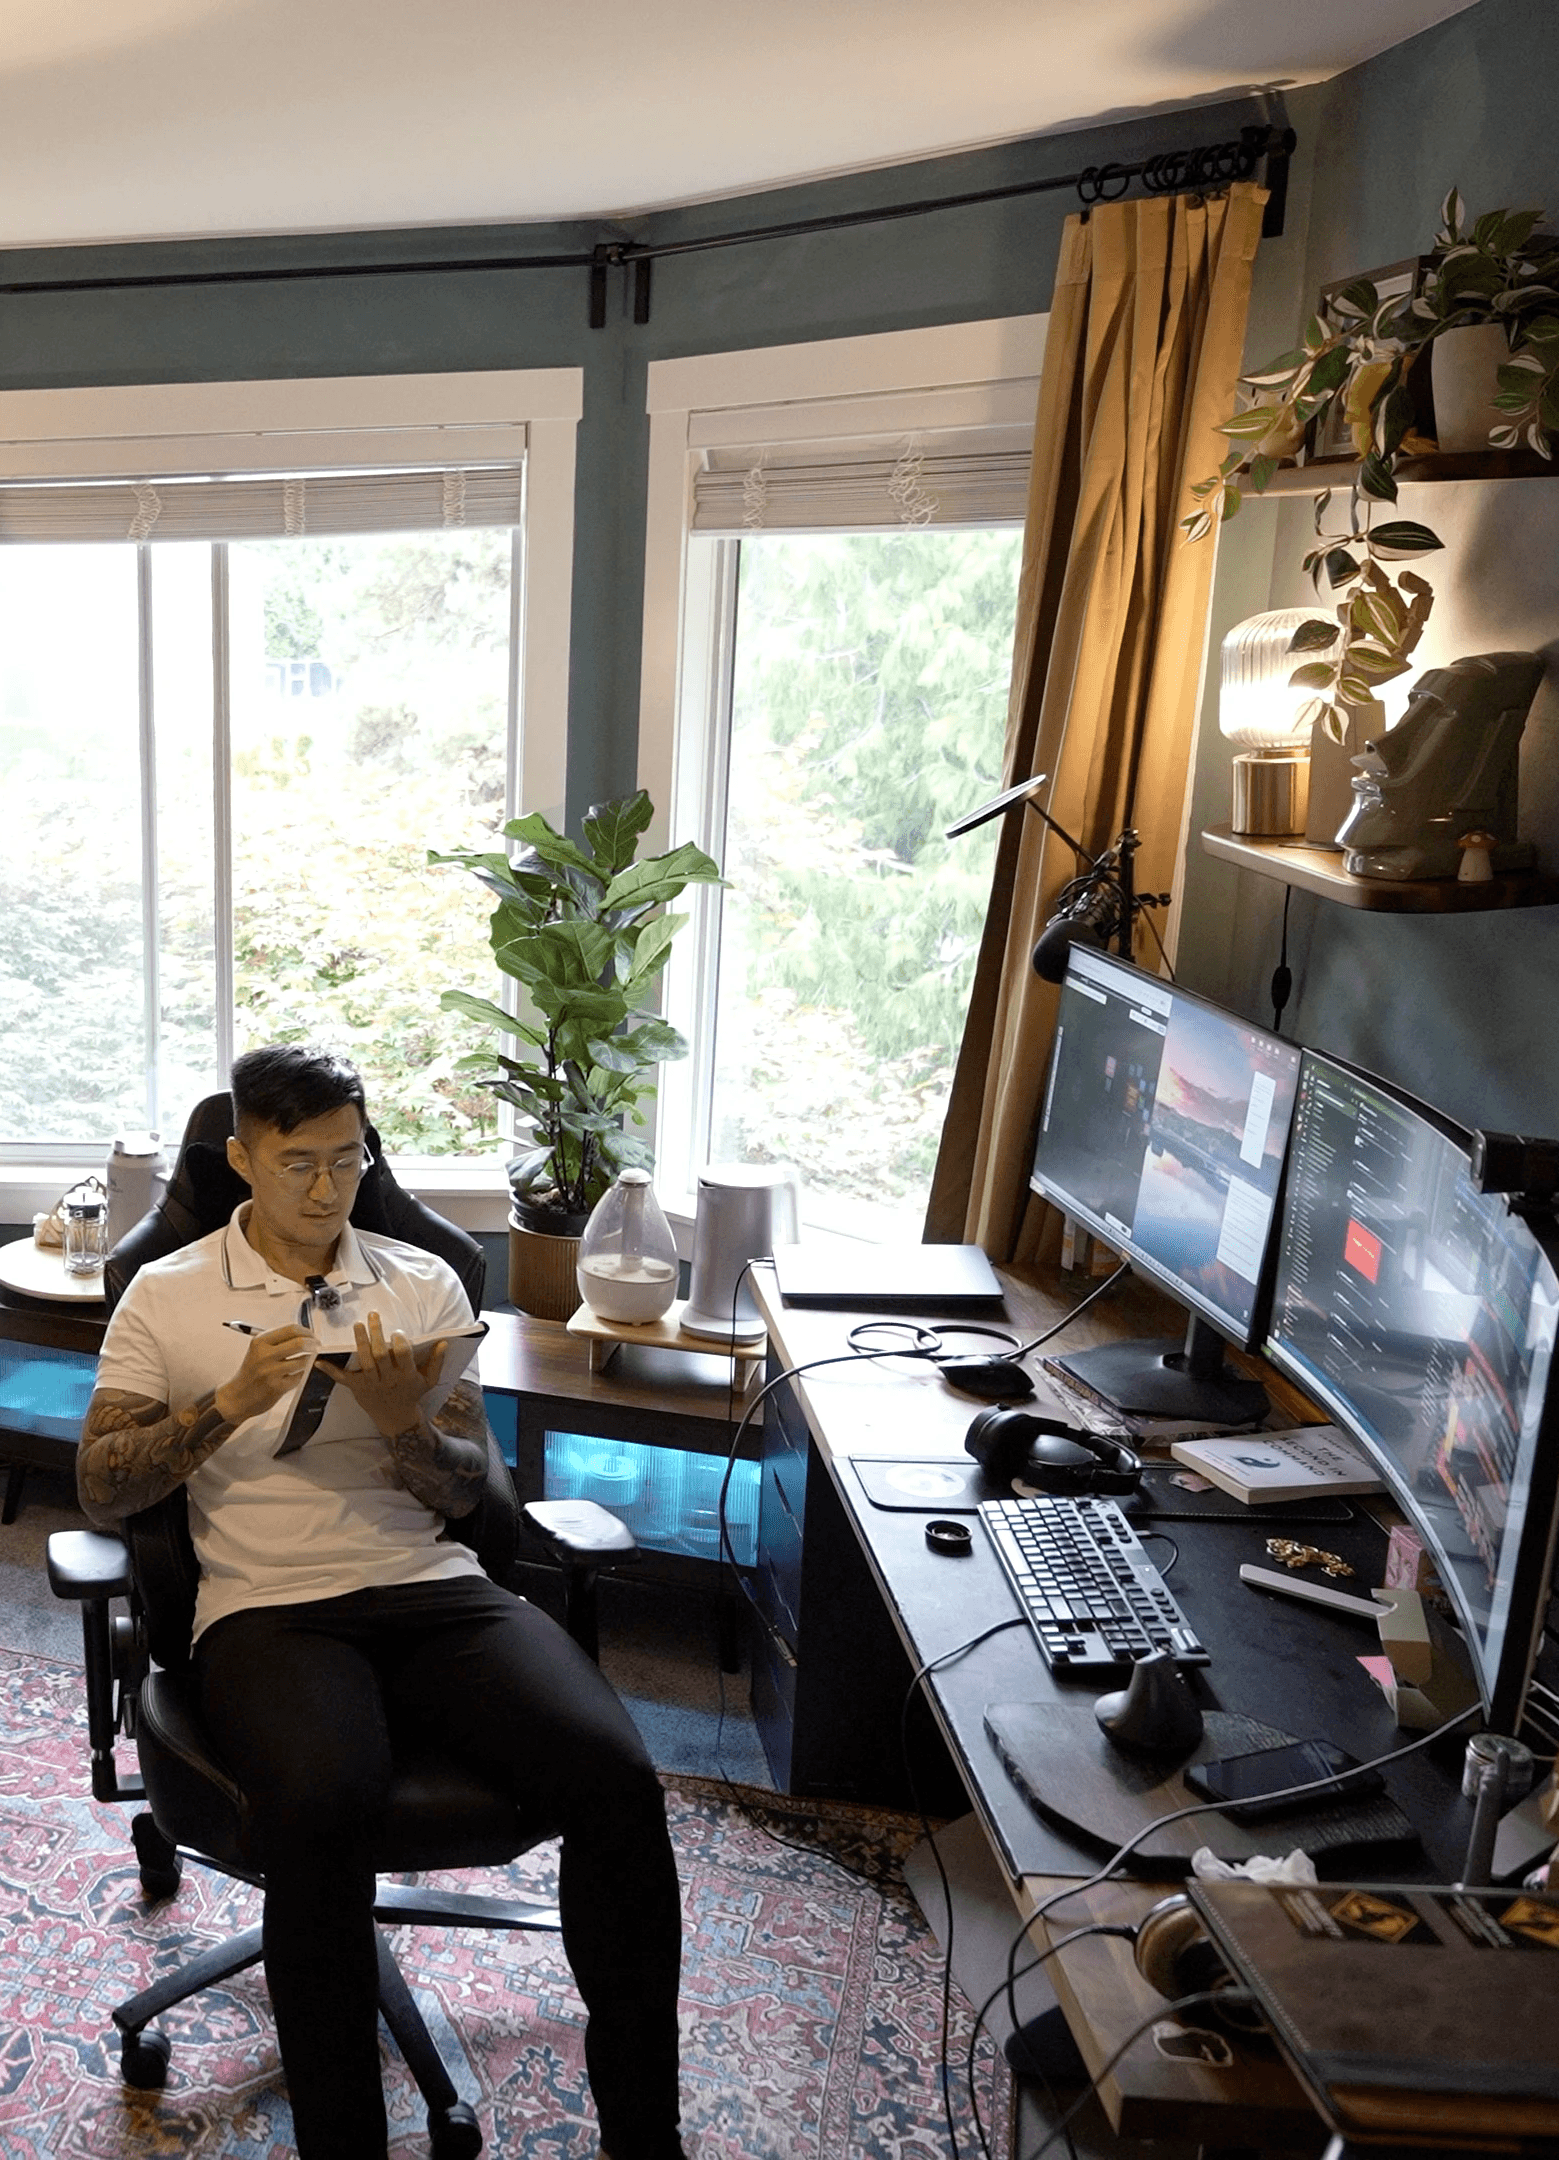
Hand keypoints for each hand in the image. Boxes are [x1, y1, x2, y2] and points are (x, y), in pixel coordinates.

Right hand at [214, 1324, 315, 1425]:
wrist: (237, 1397)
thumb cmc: (251, 1373)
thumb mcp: (258, 1350)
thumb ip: (278, 1341)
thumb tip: (305, 1335)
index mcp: (260, 1342)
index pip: (291, 1329)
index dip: (307, 1332)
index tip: (312, 1336)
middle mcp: (264, 1355)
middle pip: (300, 1342)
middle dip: (314, 1344)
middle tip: (317, 1347)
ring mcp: (270, 1371)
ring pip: (303, 1361)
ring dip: (311, 1361)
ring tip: (309, 1362)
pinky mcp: (277, 1386)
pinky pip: (300, 1377)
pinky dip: (303, 1374)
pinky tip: (299, 1374)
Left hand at [322, 1311, 446, 1437]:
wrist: (396, 1418)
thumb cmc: (413, 1394)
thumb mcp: (429, 1380)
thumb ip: (436, 1361)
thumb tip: (443, 1342)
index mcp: (406, 1376)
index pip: (402, 1356)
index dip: (400, 1344)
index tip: (398, 1332)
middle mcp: (388, 1379)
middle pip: (380, 1355)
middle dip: (376, 1334)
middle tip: (373, 1316)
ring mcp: (371, 1384)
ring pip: (364, 1362)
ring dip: (359, 1343)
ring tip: (357, 1325)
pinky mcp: (357, 1388)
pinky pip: (342, 1378)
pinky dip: (330, 1370)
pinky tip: (318, 1361)